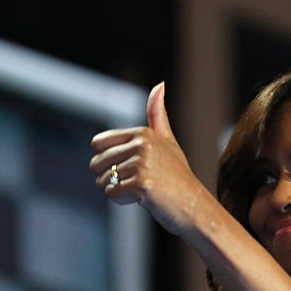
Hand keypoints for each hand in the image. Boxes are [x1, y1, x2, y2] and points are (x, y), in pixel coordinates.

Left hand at [89, 82, 212, 235]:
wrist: (194, 206)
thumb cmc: (178, 176)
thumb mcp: (167, 141)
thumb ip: (157, 115)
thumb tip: (159, 84)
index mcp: (143, 133)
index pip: (98, 144)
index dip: (107, 161)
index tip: (130, 167)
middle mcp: (142, 145)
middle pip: (97, 164)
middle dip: (110, 178)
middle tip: (136, 182)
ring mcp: (142, 164)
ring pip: (104, 181)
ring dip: (118, 191)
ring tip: (142, 191)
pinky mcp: (142, 184)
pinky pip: (112, 194)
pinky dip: (123, 201)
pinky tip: (142, 200)